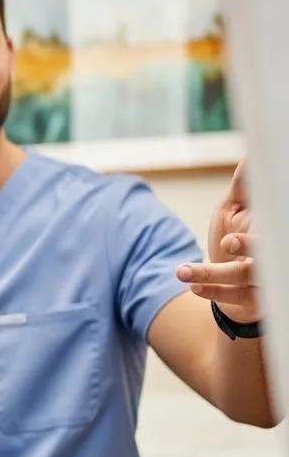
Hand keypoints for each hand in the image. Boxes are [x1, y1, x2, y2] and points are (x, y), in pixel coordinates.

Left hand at [176, 161, 259, 323]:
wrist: (232, 282)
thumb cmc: (237, 239)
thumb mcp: (236, 210)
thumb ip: (244, 186)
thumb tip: (251, 155)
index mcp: (271, 234)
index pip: (271, 231)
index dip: (256, 233)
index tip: (235, 231)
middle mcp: (273, 259)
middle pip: (267, 256)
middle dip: (250, 247)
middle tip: (227, 242)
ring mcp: (264, 283)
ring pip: (244, 279)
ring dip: (212, 273)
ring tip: (182, 271)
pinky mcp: (250, 302)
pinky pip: (232, 298)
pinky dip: (211, 291)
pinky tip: (192, 285)